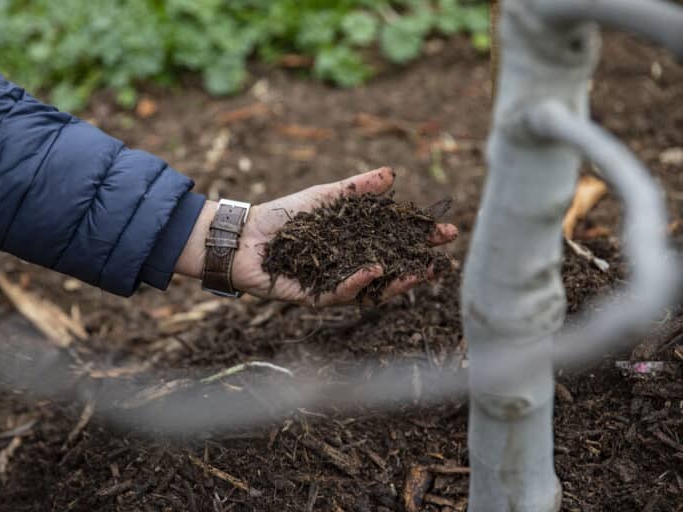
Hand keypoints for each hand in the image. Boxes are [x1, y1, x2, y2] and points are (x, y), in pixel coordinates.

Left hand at [175, 167, 457, 306]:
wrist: (243, 235)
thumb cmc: (282, 216)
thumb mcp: (325, 197)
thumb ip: (356, 189)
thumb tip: (391, 175)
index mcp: (354, 243)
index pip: (395, 242)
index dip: (420, 238)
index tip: (447, 230)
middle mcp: (348, 266)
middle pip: (390, 269)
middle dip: (417, 264)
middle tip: (442, 259)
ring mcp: (332, 283)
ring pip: (370, 289)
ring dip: (396, 282)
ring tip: (417, 272)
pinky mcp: (313, 297)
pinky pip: (339, 294)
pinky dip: (357, 282)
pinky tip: (373, 271)